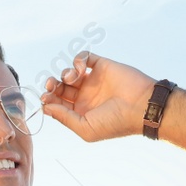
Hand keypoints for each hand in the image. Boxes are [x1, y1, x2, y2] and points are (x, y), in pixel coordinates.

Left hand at [41, 51, 157, 142]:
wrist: (141, 106)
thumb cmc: (115, 122)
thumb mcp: (85, 128)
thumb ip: (64, 117)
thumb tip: (45, 107)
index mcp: (81, 112)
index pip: (58, 103)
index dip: (49, 99)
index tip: (45, 97)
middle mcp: (85, 96)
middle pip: (60, 87)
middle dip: (52, 84)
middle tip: (51, 85)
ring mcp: (93, 80)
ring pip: (69, 72)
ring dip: (65, 73)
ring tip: (72, 78)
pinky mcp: (102, 66)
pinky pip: (84, 57)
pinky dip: (78, 60)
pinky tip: (82, 69)